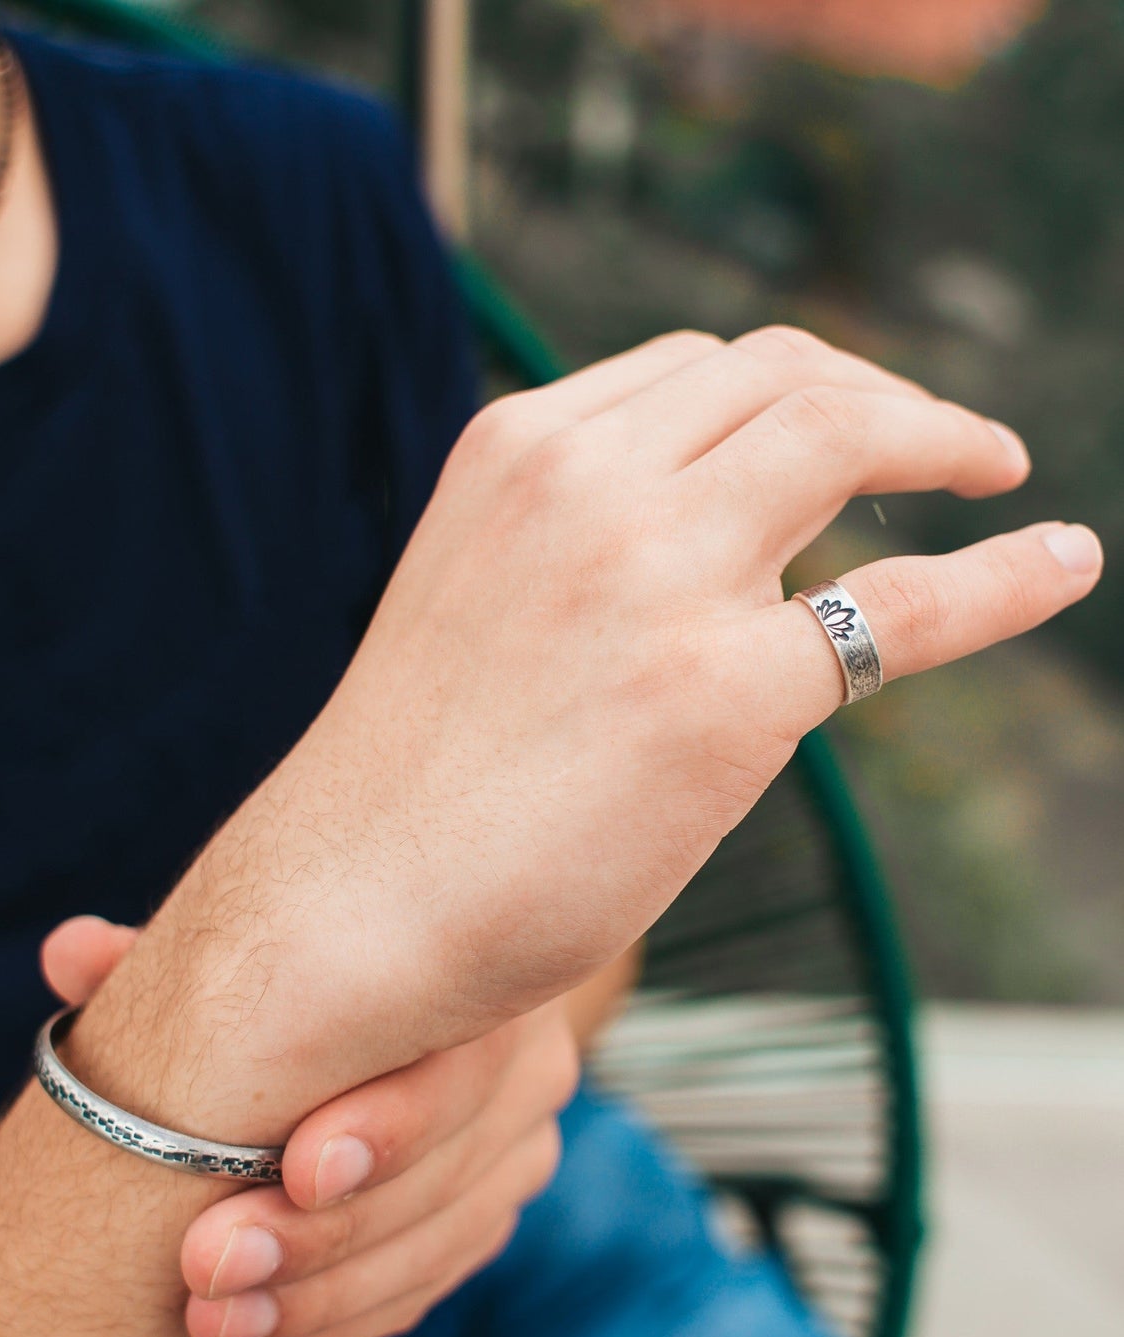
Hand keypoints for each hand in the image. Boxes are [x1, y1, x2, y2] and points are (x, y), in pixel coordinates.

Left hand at [42, 915, 577, 1336]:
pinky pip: (425, 1286)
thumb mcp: (253, 945)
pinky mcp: (488, 1209)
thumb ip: (172, 953)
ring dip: (319, 1301)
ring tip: (213, 1323)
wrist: (407, 986)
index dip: (387, 1128)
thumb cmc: (320, 947)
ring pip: (435, 1247)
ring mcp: (515, 1147)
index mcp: (477, 980)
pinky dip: (338, 1323)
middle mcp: (523, 1065)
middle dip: (323, 1239)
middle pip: (444, 1174)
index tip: (293, 1169)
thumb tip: (69, 953)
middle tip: (209, 1269)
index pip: (458, 1065)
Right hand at [115, 326, 1100, 1134]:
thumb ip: (573, 548)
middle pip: (782, 375)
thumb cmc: (409, 782)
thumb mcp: (474, 601)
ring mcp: (656, 578)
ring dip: (939, 438)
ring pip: (847, 433)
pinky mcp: (723, 695)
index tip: (834, 419)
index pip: (689, 371)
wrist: (344, 905)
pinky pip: (908, 607)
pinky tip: (1063, 559)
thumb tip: (709, 560)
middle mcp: (585, 484)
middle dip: (877, 392)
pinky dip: (1005, 574)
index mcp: (513, 454)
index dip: (788, 385)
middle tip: (936, 442)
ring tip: (990, 470)